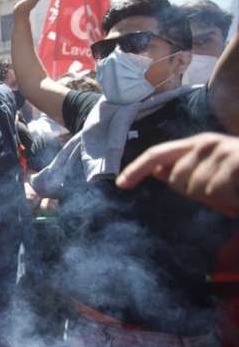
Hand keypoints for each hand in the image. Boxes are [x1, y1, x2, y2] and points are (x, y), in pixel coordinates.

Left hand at [116, 132, 238, 216]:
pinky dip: (232, 203)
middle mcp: (207, 143)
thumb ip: (188, 170)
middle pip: (178, 182)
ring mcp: (224, 150)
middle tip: (228, 193)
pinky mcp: (237, 161)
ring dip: (222, 202)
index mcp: (197, 145)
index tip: (120, 185)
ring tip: (238, 193)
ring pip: (201, 191)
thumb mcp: (216, 172)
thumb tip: (159, 172)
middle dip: (201, 196)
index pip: (157, 154)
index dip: (137, 169)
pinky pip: (218, 193)